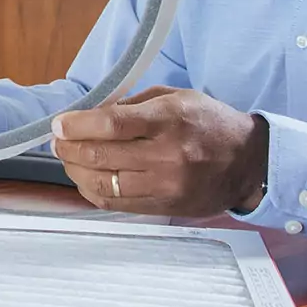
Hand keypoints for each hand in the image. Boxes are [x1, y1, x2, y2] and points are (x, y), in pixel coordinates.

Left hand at [50, 86, 268, 216]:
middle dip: (68, 148)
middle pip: (101, 156)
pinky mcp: (165, 208)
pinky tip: (86, 179)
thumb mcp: (175, 98)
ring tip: (68, 159)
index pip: (112, 124)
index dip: (77, 125)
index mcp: (170, 120)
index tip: (59, 124)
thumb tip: (89, 114)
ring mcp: (166, 185)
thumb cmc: (209, 123)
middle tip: (57, 140)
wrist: (249, 163)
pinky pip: (116, 204)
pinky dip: (93, 191)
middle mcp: (167, 155)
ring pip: (103, 184)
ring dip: (75, 171)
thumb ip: (131, 105)